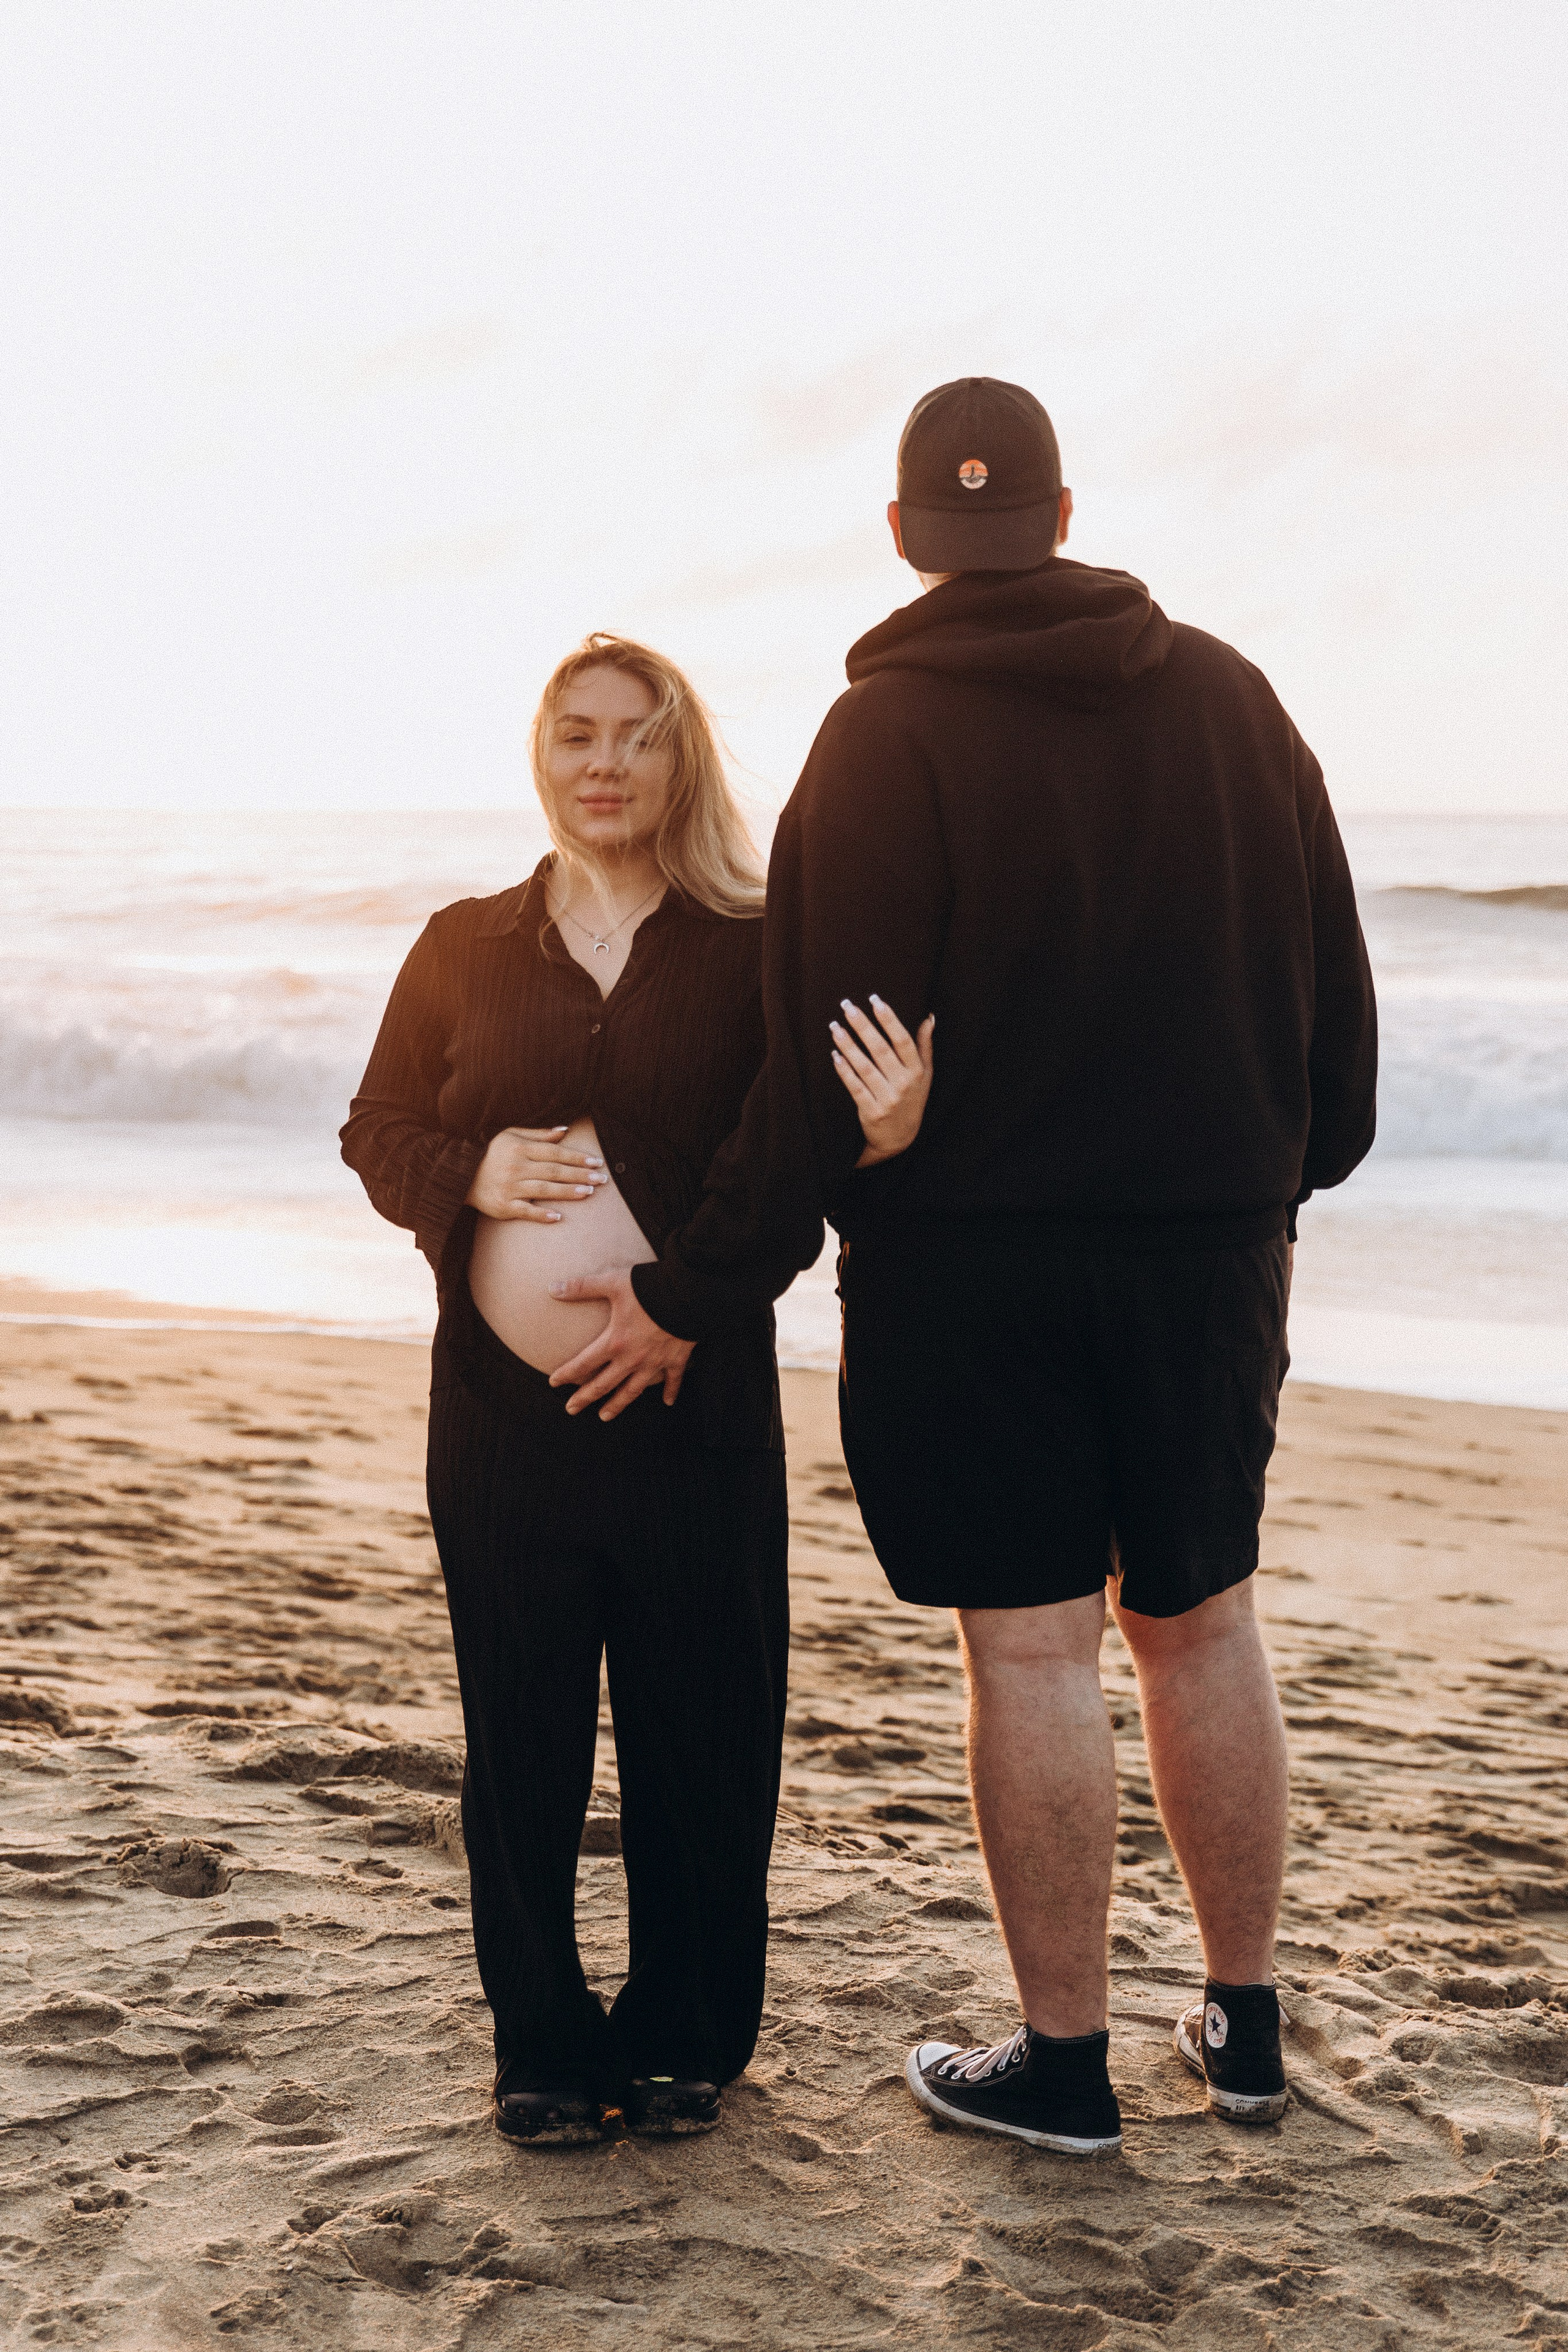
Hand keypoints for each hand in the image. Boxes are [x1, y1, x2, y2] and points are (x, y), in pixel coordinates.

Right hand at [464, 1126, 608, 1220]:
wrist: (459, 1174)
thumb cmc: (490, 1153)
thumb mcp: (510, 1136)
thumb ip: (538, 1134)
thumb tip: (565, 1130)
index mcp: (519, 1149)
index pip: (554, 1152)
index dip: (577, 1157)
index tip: (597, 1161)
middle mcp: (515, 1167)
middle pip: (554, 1171)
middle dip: (580, 1174)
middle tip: (602, 1179)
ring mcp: (509, 1188)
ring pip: (544, 1190)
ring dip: (567, 1192)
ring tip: (588, 1192)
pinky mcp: (503, 1206)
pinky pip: (525, 1211)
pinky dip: (542, 1215)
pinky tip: (559, 1217)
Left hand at [546, 1267, 694, 1419]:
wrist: (689, 1292)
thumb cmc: (649, 1286)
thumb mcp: (613, 1282)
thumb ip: (582, 1287)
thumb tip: (552, 1288)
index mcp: (615, 1342)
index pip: (583, 1364)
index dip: (566, 1374)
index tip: (554, 1382)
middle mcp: (633, 1358)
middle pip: (603, 1385)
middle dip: (585, 1398)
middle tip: (571, 1409)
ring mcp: (656, 1362)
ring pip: (633, 1391)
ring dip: (617, 1405)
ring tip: (605, 1416)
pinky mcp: (677, 1359)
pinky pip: (672, 1380)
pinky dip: (670, 1391)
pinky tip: (667, 1402)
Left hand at [830, 995, 935, 1166]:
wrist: (900, 1138)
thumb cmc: (912, 1099)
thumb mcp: (925, 1074)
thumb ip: (925, 1046)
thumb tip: (929, 1018)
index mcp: (916, 1071)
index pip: (902, 1041)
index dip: (889, 1020)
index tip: (875, 1000)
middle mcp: (903, 1084)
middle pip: (880, 1050)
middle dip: (863, 1026)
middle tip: (847, 1006)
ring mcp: (887, 1099)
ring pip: (865, 1067)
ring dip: (848, 1045)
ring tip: (834, 1026)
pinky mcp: (871, 1111)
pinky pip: (855, 1087)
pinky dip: (844, 1071)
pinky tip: (835, 1055)